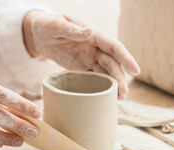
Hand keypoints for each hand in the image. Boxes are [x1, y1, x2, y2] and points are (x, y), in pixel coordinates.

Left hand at [23, 11, 140, 99]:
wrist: (38, 34)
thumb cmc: (46, 24)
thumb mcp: (56, 24)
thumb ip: (72, 30)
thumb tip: (90, 32)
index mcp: (92, 35)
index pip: (113, 47)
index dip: (126, 59)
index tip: (136, 71)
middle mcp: (94, 47)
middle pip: (111, 63)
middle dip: (119, 78)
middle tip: (123, 94)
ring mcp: (88, 57)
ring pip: (105, 72)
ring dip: (112, 85)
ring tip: (118, 99)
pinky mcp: (80, 67)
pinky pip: (93, 77)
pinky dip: (100, 87)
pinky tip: (104, 97)